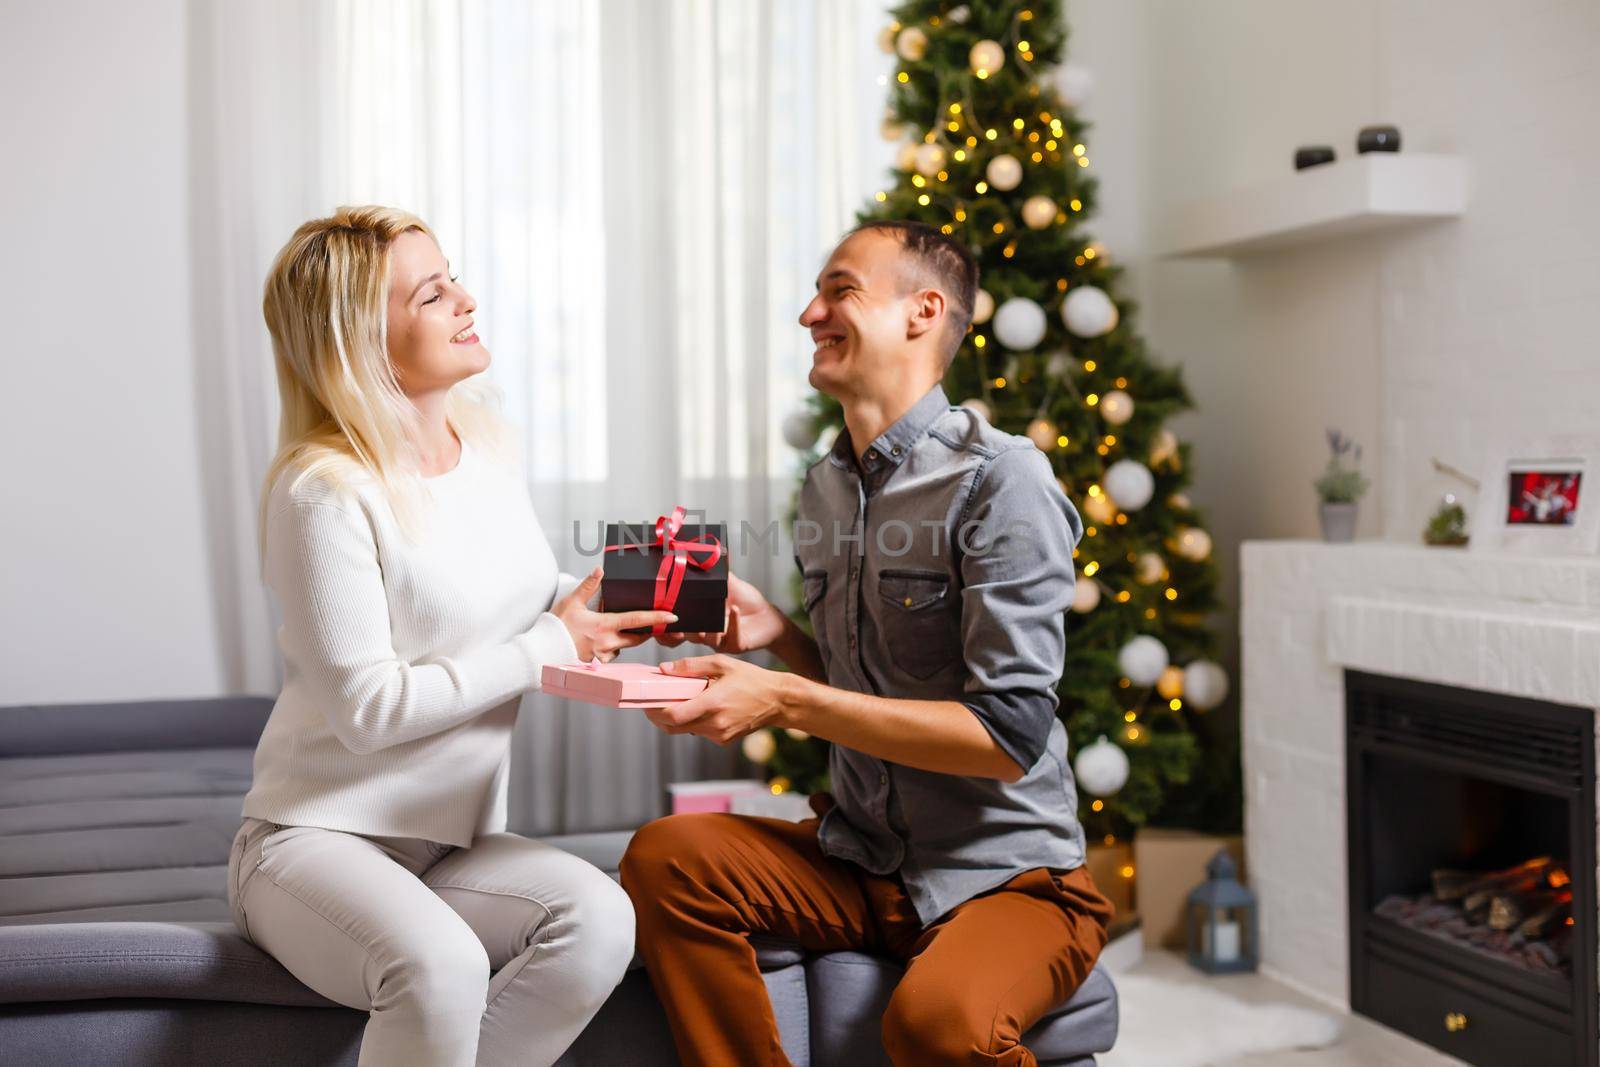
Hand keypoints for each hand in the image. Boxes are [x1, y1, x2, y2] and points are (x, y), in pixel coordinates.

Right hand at [552, 567, 676, 662]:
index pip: (637, 621)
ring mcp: (603, 655)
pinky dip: (611, 648)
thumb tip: (599, 570)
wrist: (542, 650)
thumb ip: (588, 586)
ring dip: (626, 639)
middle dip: (647, 631)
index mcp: (604, 625)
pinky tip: (601, 642)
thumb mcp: (572, 602)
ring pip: (624, 647)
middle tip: (654, 624)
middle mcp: (607, 642)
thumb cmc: (556, 626)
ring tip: (616, 630)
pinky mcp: (597, 664)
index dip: (657, 618)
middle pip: (637, 637)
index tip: (672, 616)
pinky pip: (611, 656)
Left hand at [641, 654, 797, 744]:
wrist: (778, 701)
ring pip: (686, 730)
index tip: (646, 703)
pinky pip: (700, 731)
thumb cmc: (751, 679)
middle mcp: (715, 724)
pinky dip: (694, 721)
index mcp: (713, 703)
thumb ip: (691, 666)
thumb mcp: (722, 664)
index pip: (673, 715)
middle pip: (673, 727)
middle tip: (652, 704)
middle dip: (659, 717)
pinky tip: (701, 707)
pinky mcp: (724, 740)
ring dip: (678, 718)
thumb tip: (664, 669)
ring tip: (679, 700)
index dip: (654, 712)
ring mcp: (720, 735)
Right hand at [653, 572, 786, 653]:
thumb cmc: (747, 601)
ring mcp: (719, 640)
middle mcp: (705, 632)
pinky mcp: (735, 645)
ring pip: (706, 640)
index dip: (664, 627)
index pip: (674, 626)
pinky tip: (734, 609)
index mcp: (698, 618)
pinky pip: (732, 637)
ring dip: (705, 630)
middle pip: (686, 636)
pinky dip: (733, 623)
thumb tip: (696, 552)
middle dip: (680, 630)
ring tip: (707, 618)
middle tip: (678, 620)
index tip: (658, 617)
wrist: (769, 618)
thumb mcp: (728, 583)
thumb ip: (712, 572)